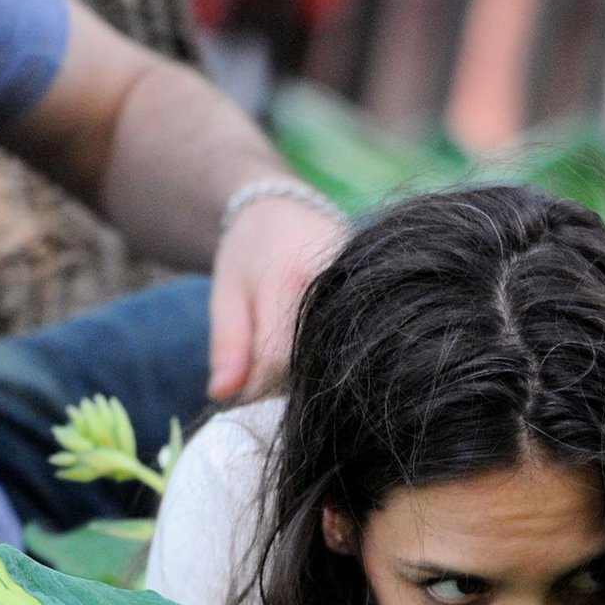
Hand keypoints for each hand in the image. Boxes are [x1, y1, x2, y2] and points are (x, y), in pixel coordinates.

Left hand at [206, 194, 346, 401]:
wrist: (290, 208)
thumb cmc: (252, 252)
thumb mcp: (227, 293)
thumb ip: (227, 345)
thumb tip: (222, 395)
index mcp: (291, 279)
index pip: (276, 360)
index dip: (254, 386)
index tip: (237, 387)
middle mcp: (336, 286)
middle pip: (310, 365)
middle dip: (280, 381)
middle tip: (259, 364)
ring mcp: (366, 292)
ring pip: (333, 362)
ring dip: (304, 372)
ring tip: (284, 345)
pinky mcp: (382, 300)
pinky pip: (352, 348)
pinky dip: (326, 359)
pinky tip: (309, 344)